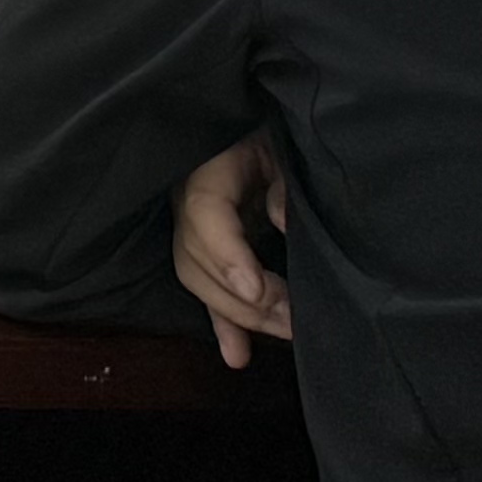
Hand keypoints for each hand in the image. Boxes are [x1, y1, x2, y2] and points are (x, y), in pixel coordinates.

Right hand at [171, 134, 292, 365]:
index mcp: (207, 165)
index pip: (203, 211)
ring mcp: (191, 226)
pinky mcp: (206, 248)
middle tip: (294, 321)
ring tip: (285, 334)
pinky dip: (223, 324)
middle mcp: (186, 199)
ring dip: (237, 315)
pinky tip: (239, 357)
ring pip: (196, 278)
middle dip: (243, 299)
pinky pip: (205, 288)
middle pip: (196, 257)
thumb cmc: (275, 128)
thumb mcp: (283, 143)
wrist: (259, 124)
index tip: (258, 291)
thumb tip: (281, 219)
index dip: (227, 254)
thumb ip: (283, 178)